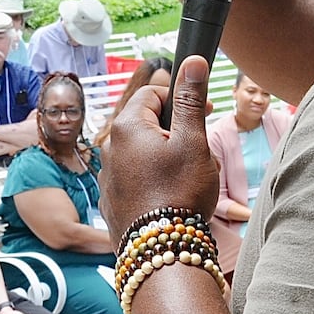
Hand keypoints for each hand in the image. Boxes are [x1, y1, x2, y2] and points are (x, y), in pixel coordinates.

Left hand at [99, 54, 218, 247]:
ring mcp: (108, 175)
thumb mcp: (193, 141)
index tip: (205, 112)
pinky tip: (171, 198)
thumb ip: (191, 100)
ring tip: (189, 179)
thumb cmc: (180, 193)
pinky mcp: (111, 199)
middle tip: (199, 151)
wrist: (160, 252)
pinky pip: (136, 178)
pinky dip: (154, 180)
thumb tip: (193, 61)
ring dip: (167, 158)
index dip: (181, 98)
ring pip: (143, 153)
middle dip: (177, 133)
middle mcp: (110, 147)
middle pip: (148, 124)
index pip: (153, 93)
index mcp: (127, 127)